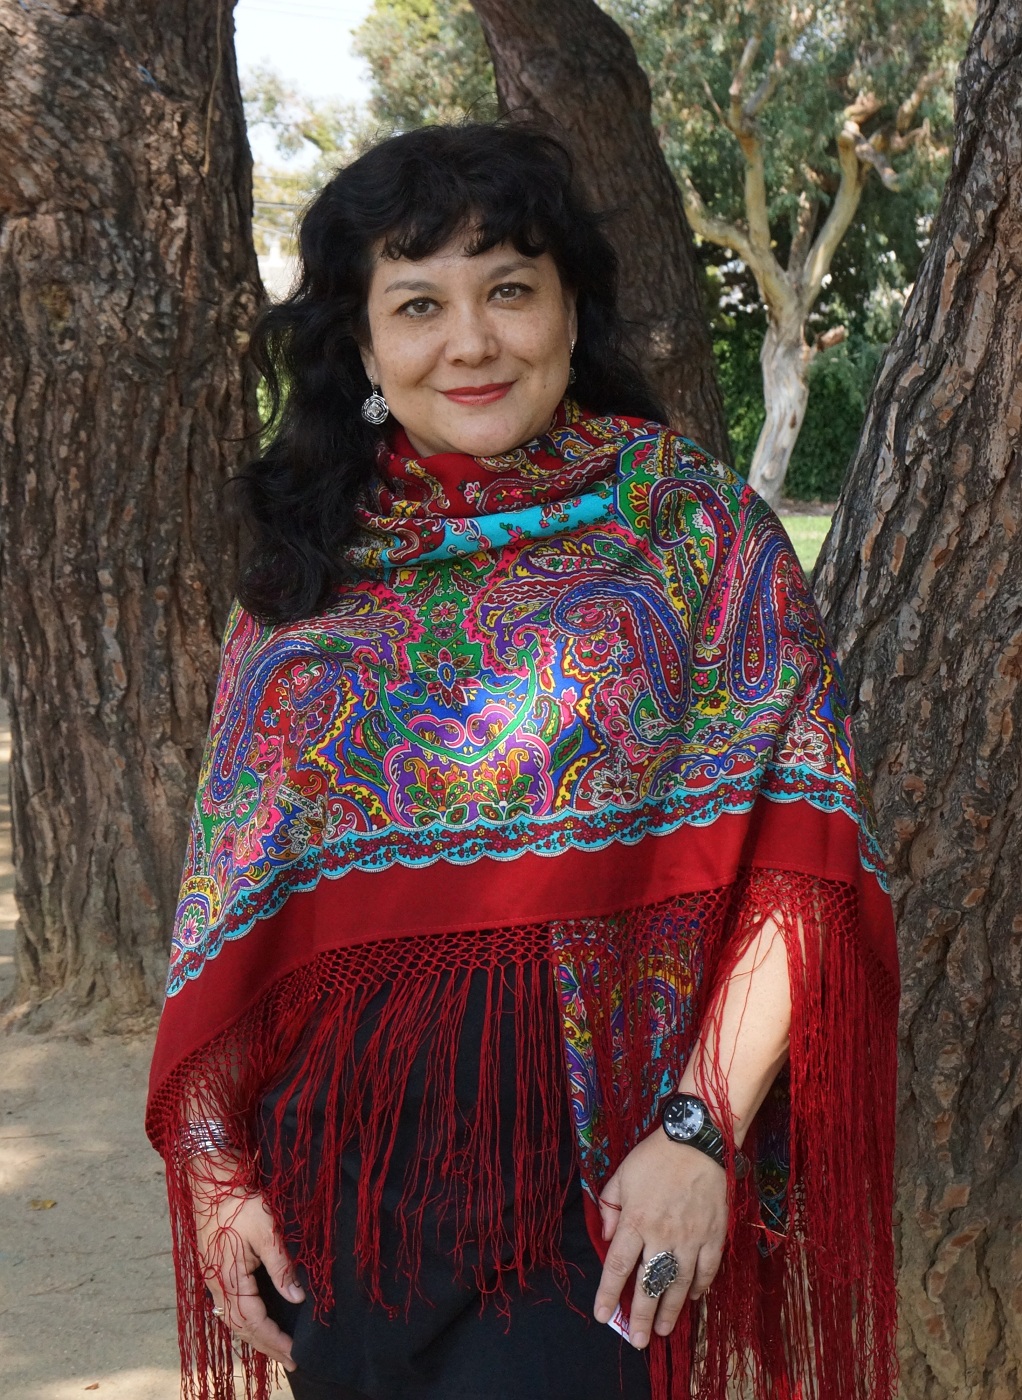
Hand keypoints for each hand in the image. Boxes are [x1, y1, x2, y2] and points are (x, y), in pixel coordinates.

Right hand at [192, 1168, 305, 1371]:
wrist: (213, 1181)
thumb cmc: (240, 1201)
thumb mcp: (267, 1230)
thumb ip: (281, 1266)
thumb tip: (296, 1299)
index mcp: (228, 1278)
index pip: (252, 1321)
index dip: (273, 1339)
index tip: (294, 1352)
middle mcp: (217, 1284)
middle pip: (241, 1327)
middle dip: (266, 1345)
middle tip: (290, 1359)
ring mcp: (213, 1278)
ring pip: (233, 1319)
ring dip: (255, 1335)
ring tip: (277, 1348)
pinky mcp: (216, 1270)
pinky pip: (230, 1306)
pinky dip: (245, 1321)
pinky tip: (257, 1323)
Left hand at [593, 1131, 727, 1349]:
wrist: (697, 1140)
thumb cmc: (655, 1157)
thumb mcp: (622, 1175)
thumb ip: (610, 1208)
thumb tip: (606, 1237)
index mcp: (635, 1220)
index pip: (617, 1266)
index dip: (608, 1294)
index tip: (602, 1316)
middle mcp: (661, 1235)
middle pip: (648, 1285)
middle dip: (640, 1317)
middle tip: (637, 1341)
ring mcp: (690, 1238)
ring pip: (678, 1285)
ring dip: (669, 1311)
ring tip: (662, 1331)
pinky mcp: (713, 1236)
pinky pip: (707, 1270)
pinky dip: (699, 1288)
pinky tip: (692, 1299)